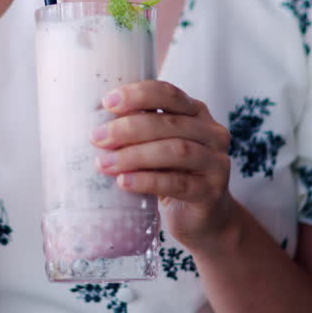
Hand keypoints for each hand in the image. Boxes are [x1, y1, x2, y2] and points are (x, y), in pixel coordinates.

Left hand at [91, 80, 236, 247]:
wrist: (204, 219)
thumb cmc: (173, 174)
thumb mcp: (159, 146)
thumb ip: (140, 130)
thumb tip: (96, 123)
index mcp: (197, 112)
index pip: (169, 94)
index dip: (138, 95)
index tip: (107, 102)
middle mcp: (212, 133)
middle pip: (170, 123)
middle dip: (129, 128)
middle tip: (97, 138)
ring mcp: (216, 163)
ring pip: (176, 150)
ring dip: (135, 155)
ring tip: (104, 163)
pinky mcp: (211, 192)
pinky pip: (178, 183)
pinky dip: (147, 181)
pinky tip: (124, 182)